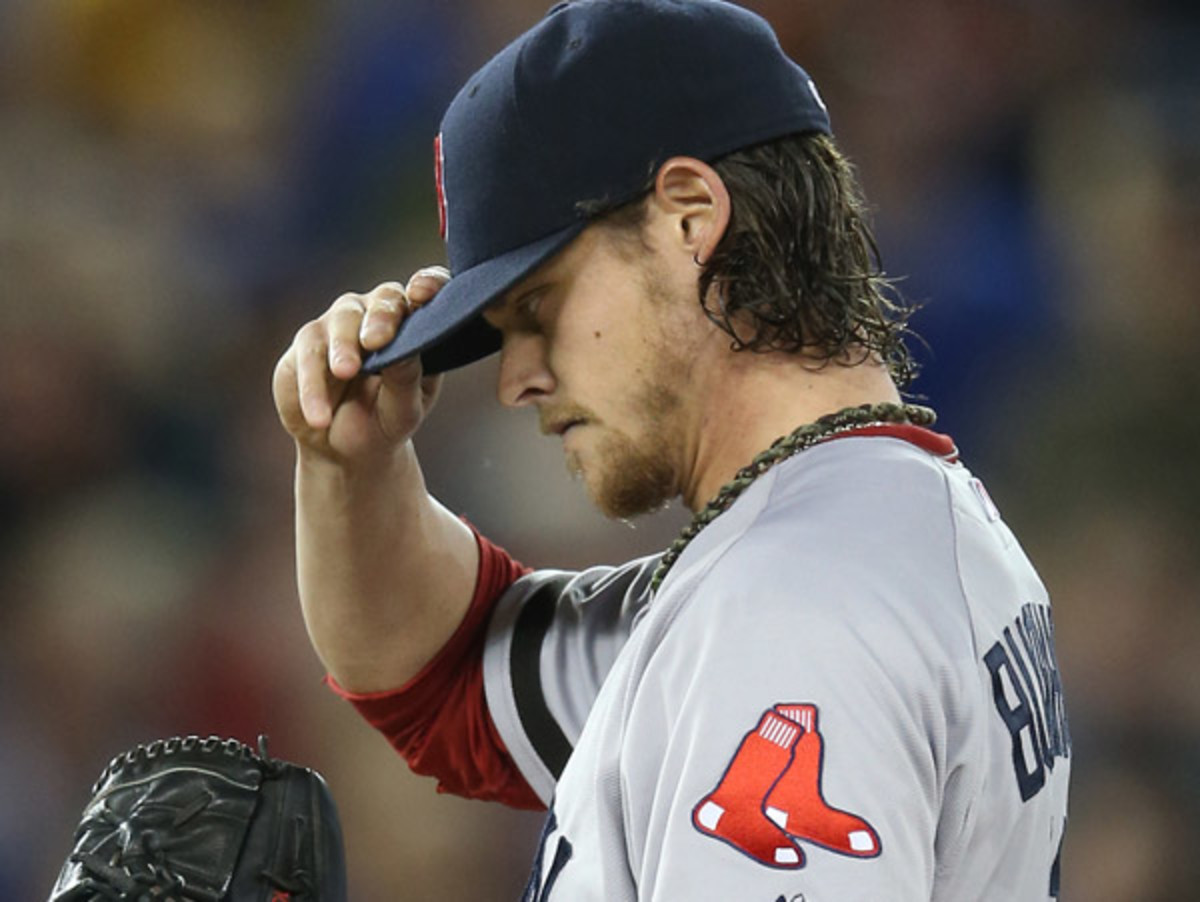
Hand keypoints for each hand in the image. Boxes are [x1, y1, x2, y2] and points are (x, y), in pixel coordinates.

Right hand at [273, 268, 449, 462]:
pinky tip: (319, 416)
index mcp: (416, 327)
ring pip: (342, 319)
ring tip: (345, 372)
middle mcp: (379, 316)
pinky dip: (313, 385)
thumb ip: (406, 379)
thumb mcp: (403, 410)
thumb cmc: (385, 422)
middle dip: (381, 317)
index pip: (429, 291)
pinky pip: (309, 353)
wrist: (343, 449)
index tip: (421, 294)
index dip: (429, 283)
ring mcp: (342, 324)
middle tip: (376, 341)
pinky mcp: (308, 342)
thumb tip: (405, 350)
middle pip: (384, 299)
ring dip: (343, 346)